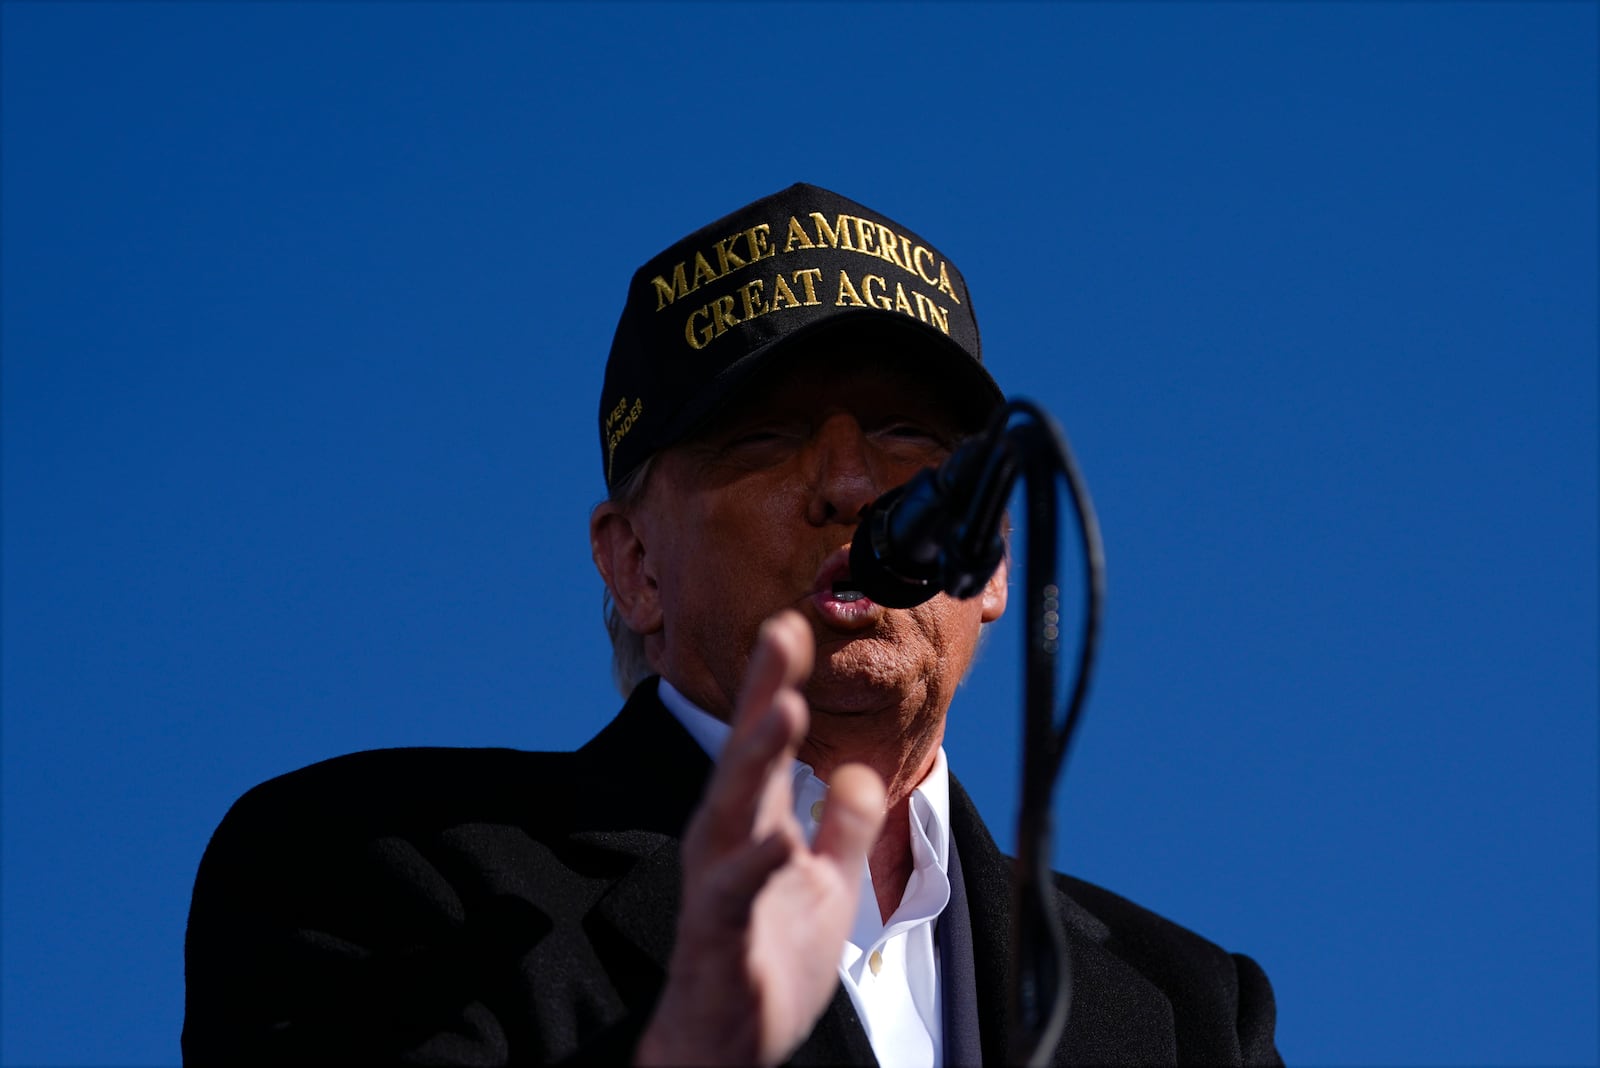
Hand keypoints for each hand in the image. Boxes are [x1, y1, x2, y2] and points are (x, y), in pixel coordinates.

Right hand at [635, 610, 887, 1066]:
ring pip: (732, 814)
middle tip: (780, 631)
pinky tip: (780, 837)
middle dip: (762, 693)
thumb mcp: (827, 886)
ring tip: (784, 710)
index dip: (774, 684)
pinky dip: (754, 866)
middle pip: (743, 756)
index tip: (790, 623)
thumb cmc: (771, 960)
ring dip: (756, 760)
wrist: (728, 1046)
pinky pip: (733, 898)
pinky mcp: (718, 939)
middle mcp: (728, 845)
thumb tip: (856, 772)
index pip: (764, 745)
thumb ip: (842, 829)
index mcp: (753, 826)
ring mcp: (718, 888)